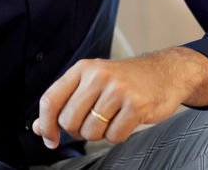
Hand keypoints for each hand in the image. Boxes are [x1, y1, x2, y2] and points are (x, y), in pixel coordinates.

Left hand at [31, 47, 207, 148]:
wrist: (167, 71)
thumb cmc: (126, 80)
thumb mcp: (93, 82)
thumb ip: (65, 102)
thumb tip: (40, 128)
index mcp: (83, 68)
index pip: (51, 100)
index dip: (46, 125)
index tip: (50, 139)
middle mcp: (98, 75)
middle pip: (68, 121)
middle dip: (78, 130)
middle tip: (94, 122)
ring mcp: (118, 89)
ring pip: (90, 132)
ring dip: (100, 133)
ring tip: (113, 117)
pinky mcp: (136, 105)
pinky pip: (114, 136)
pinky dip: (118, 135)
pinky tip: (126, 120)